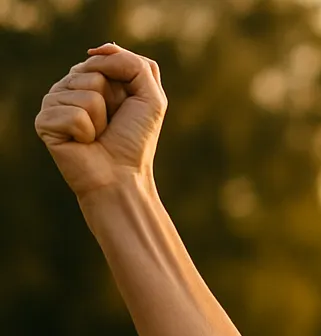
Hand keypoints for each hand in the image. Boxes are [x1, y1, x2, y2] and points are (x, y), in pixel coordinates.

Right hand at [34, 42, 167, 197]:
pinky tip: (83, 142)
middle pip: (94, 73)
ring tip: (98, 135)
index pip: (106, 58)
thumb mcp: (151, 97)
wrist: (121, 176)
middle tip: (112, 124)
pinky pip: (72, 113)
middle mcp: (69, 87)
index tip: (127, 107)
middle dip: (113, 100)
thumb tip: (98, 50)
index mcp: (92, 78)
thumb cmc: (135, 139)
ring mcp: (54, 103)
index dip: (125, 85)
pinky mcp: (44, 121)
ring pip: (85, 92)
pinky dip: (86, 131)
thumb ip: (136, 64)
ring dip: (100, 118)